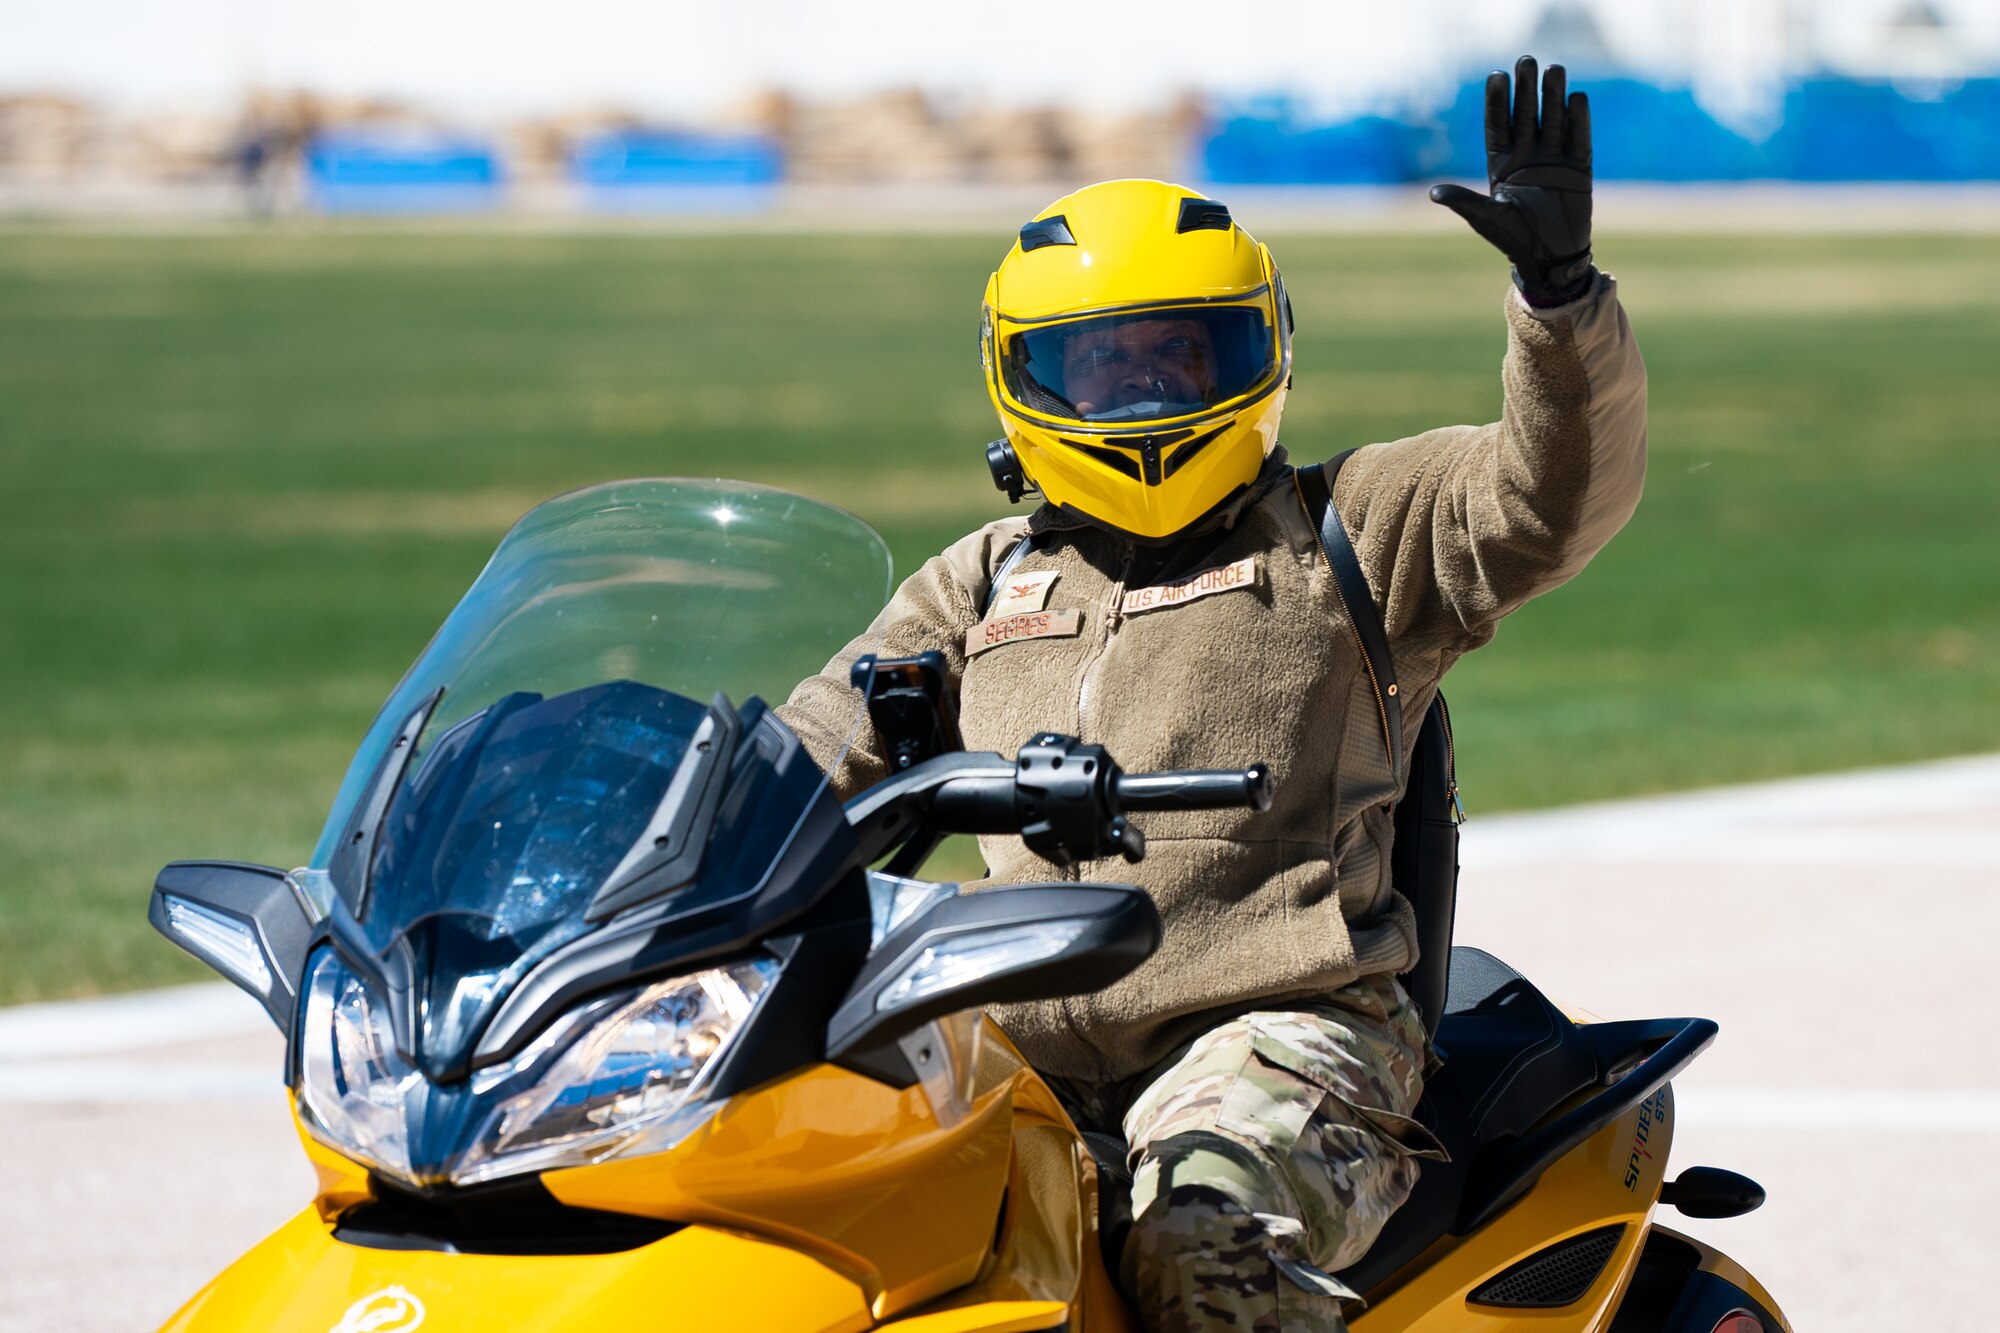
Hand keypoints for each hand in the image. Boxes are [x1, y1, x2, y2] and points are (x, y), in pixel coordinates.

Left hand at [1431, 55, 1594, 306]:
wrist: (1549, 258)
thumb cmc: (1512, 239)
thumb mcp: (1486, 218)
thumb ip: (1464, 201)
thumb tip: (1434, 194)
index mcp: (1502, 164)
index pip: (1498, 125)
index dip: (1497, 101)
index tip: (1496, 75)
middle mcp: (1527, 156)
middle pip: (1526, 114)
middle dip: (1525, 88)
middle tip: (1526, 60)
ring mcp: (1554, 159)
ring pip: (1554, 119)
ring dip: (1553, 95)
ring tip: (1554, 69)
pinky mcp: (1579, 168)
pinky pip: (1580, 138)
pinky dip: (1579, 119)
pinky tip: (1576, 97)